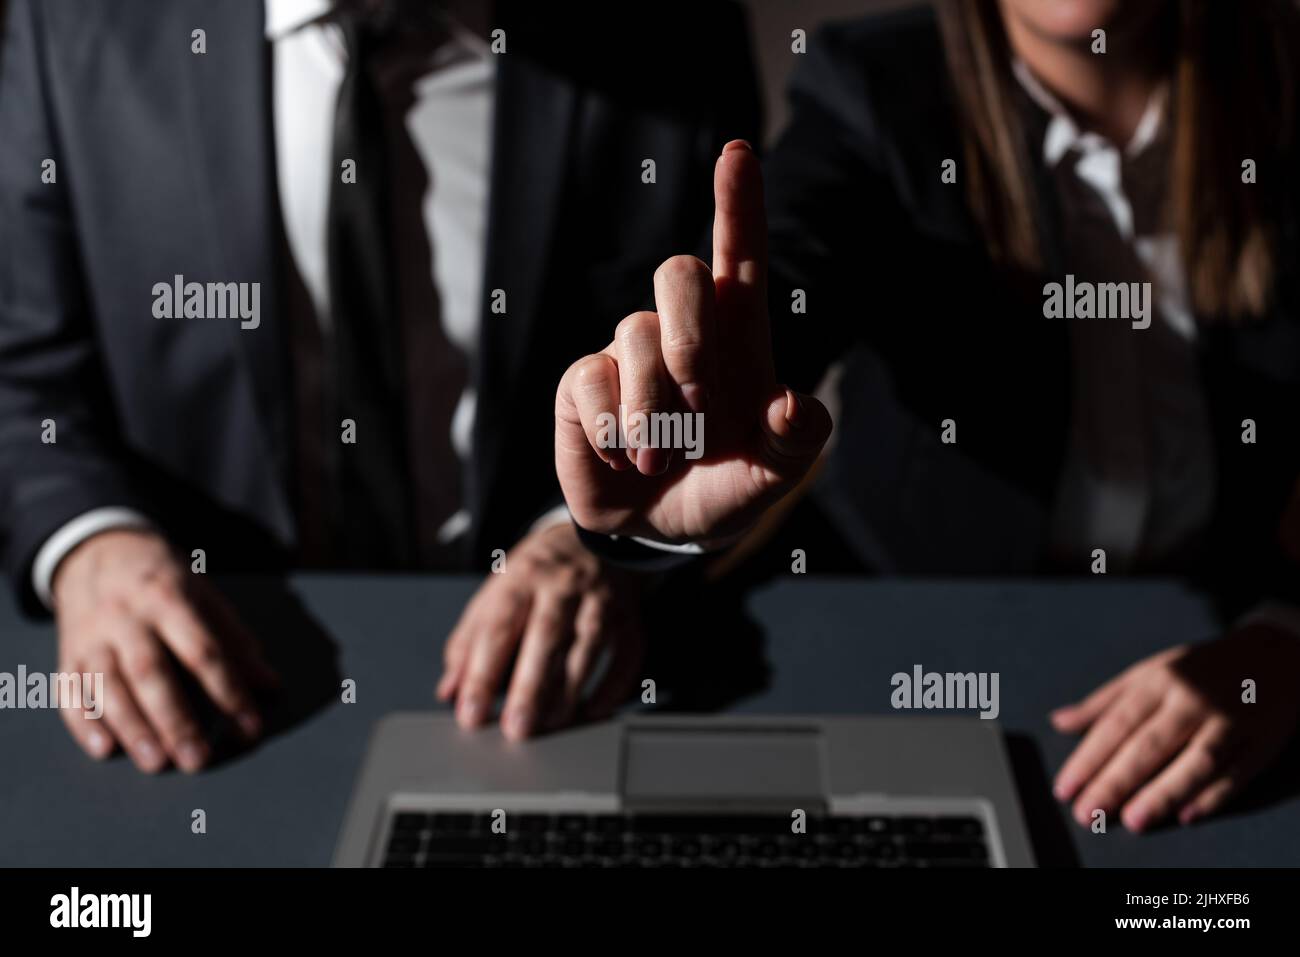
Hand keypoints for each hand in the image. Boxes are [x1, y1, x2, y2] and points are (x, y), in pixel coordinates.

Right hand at [52, 528, 277, 772]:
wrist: (99, 552)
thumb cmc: (162, 581)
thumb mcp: (204, 595)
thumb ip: (235, 640)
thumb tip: (268, 685)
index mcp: (169, 598)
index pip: (202, 651)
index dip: (228, 691)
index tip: (249, 726)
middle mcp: (127, 617)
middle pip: (150, 673)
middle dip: (175, 720)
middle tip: (196, 760)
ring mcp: (92, 636)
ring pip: (108, 686)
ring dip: (132, 729)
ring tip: (156, 763)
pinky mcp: (68, 653)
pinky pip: (70, 691)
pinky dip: (84, 722)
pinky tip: (104, 749)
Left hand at [436, 522, 644, 739]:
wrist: (594, 537)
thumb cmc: (538, 573)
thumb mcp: (497, 591)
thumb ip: (470, 639)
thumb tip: (450, 690)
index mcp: (521, 577)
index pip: (498, 628)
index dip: (482, 673)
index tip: (471, 713)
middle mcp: (562, 585)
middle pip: (545, 636)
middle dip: (530, 687)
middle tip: (516, 729)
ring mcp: (600, 599)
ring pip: (587, 646)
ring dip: (568, 691)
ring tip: (550, 725)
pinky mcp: (629, 616)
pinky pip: (626, 653)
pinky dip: (613, 684)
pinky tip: (593, 710)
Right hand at [554, 140, 832, 545]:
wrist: (660, 530)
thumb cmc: (724, 485)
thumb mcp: (770, 475)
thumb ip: (793, 443)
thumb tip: (795, 405)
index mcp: (737, 336)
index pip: (738, 254)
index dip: (738, 204)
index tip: (739, 152)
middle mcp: (680, 329)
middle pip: (678, 273)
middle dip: (691, 342)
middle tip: (700, 418)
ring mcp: (626, 351)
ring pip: (635, 338)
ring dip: (654, 416)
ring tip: (659, 461)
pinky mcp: (581, 383)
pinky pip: (591, 380)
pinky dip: (613, 430)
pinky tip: (621, 456)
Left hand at [1050, 626, 1299, 830]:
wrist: (1271, 655)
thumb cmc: (1198, 670)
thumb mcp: (1148, 673)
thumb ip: (1103, 703)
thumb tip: (1059, 722)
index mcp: (1158, 681)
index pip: (1116, 724)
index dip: (1089, 758)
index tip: (1066, 787)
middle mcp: (1192, 700)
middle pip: (1150, 745)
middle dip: (1116, 781)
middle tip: (1089, 812)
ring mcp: (1230, 720)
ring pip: (1194, 761)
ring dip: (1163, 793)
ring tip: (1134, 820)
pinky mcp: (1262, 740)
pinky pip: (1237, 772)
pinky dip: (1213, 795)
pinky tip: (1187, 815)